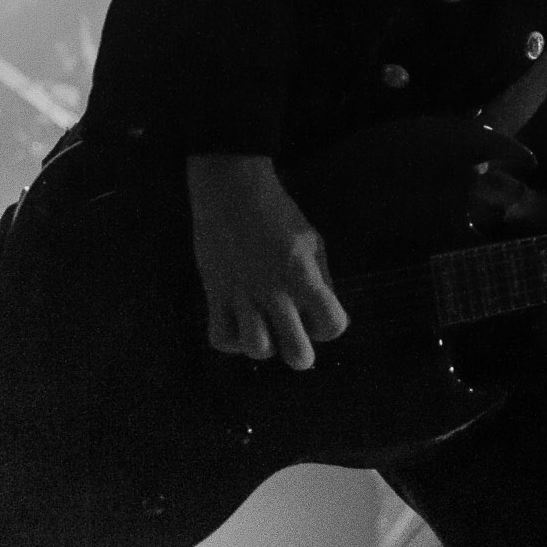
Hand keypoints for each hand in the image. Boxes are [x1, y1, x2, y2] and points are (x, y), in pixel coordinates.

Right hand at [186, 154, 348, 369]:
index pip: (332, 326)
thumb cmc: (279, 214)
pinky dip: (232, 339)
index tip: (322, 312)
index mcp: (304, 276)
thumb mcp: (313, 241)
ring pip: (257, 350)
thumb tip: (325, 314)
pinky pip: (220, 338)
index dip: (331, 325)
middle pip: (298, 354)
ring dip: (266, 346)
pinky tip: (240, 324)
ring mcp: (242, 296)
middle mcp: (275, 292)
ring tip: (266, 328)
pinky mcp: (214, 295)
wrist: (232, 192)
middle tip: (297, 337)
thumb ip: (321, 279)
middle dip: (302, 353)